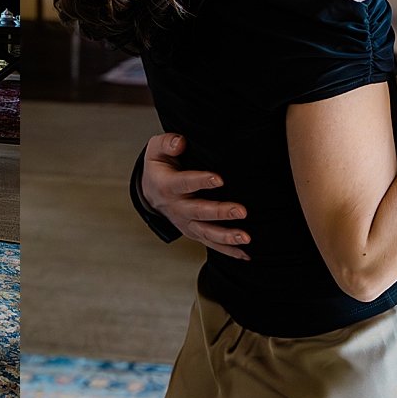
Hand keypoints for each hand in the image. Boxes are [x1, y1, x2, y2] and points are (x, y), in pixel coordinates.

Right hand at [141, 132, 250, 258]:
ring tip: (246, 237)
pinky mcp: (194, 233)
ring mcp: (186, 223)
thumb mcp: (156, 150)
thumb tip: (180, 143)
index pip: (185, 183)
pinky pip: (212, 244)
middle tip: (241, 211)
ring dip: (227, 236)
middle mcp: (177, 208)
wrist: (150, 192)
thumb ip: (167, 143)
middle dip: (221, 212)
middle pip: (200, 211)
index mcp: (168, 185)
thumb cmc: (159, 167)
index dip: (201, 181)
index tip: (219, 179)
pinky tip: (246, 254)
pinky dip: (229, 251)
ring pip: (207, 233)